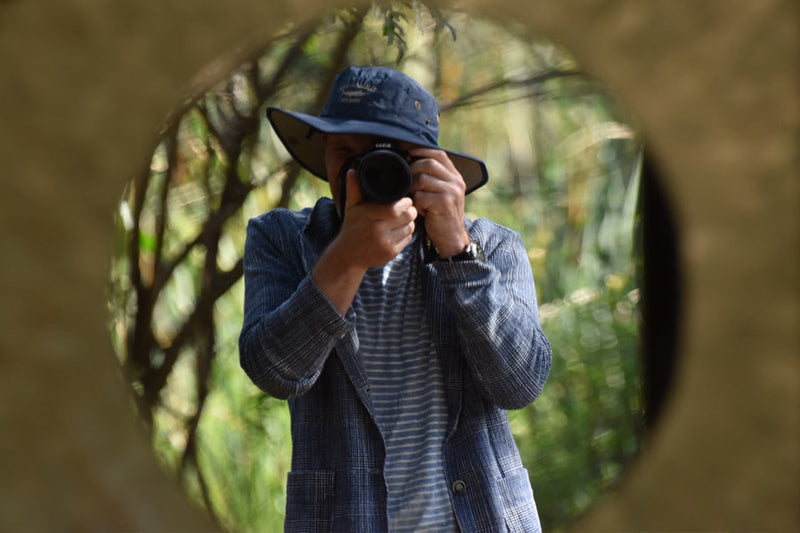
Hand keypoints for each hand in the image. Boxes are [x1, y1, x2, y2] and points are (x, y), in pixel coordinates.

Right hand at [312, 170, 416, 314]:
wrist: (347, 256)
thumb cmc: (351, 228)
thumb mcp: (351, 208)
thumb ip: (354, 189)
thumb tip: (352, 171)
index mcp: (370, 216)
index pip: (397, 208)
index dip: (406, 203)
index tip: (406, 200)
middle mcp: (378, 230)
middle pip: (408, 217)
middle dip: (411, 211)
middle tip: (408, 209)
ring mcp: (385, 243)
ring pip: (410, 228)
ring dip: (409, 222)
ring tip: (403, 219)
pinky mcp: (391, 253)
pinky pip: (408, 239)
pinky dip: (406, 234)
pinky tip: (399, 231)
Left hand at [408, 148, 469, 257]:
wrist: (452, 238)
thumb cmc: (441, 215)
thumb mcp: (442, 193)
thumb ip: (434, 178)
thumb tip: (412, 161)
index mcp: (455, 176)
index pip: (439, 154)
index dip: (422, 151)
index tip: (408, 153)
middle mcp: (456, 182)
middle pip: (428, 163)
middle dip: (413, 170)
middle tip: (409, 183)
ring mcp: (451, 192)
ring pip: (422, 179)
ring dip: (413, 189)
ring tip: (416, 199)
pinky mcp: (443, 204)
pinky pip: (420, 196)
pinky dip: (416, 204)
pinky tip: (420, 211)